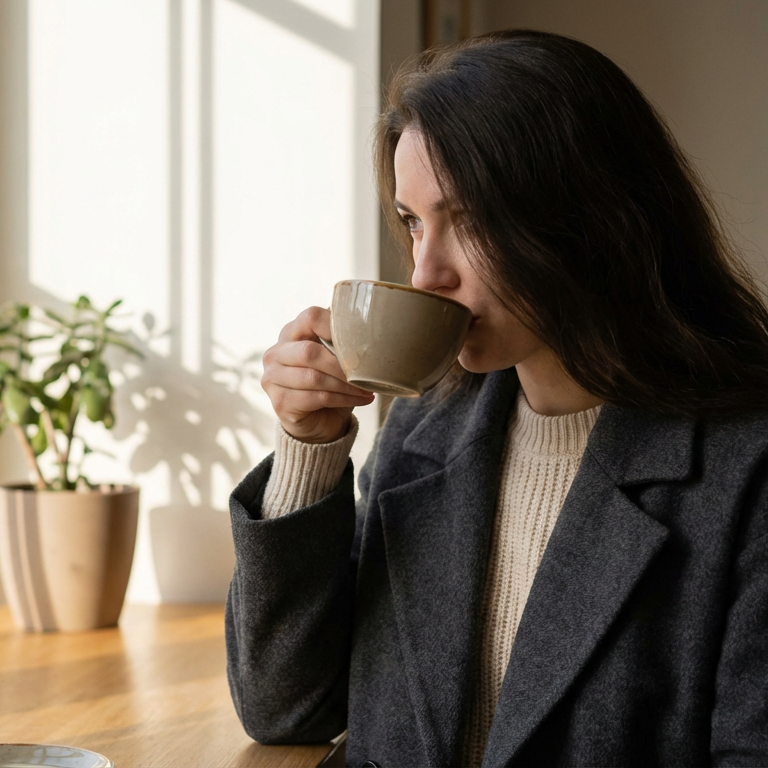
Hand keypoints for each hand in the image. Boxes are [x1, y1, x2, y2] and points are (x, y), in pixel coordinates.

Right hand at [261, 306, 374, 442]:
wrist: (318, 421)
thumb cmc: (330, 383)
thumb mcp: (335, 357)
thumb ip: (341, 341)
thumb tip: (368, 330)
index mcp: (290, 333)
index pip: (310, 318)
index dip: (335, 327)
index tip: (360, 342)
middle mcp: (275, 353)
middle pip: (309, 352)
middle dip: (341, 364)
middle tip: (366, 373)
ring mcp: (273, 378)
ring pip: (314, 377)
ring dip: (346, 385)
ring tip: (366, 389)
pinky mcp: (280, 402)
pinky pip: (317, 397)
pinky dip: (343, 399)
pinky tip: (360, 399)